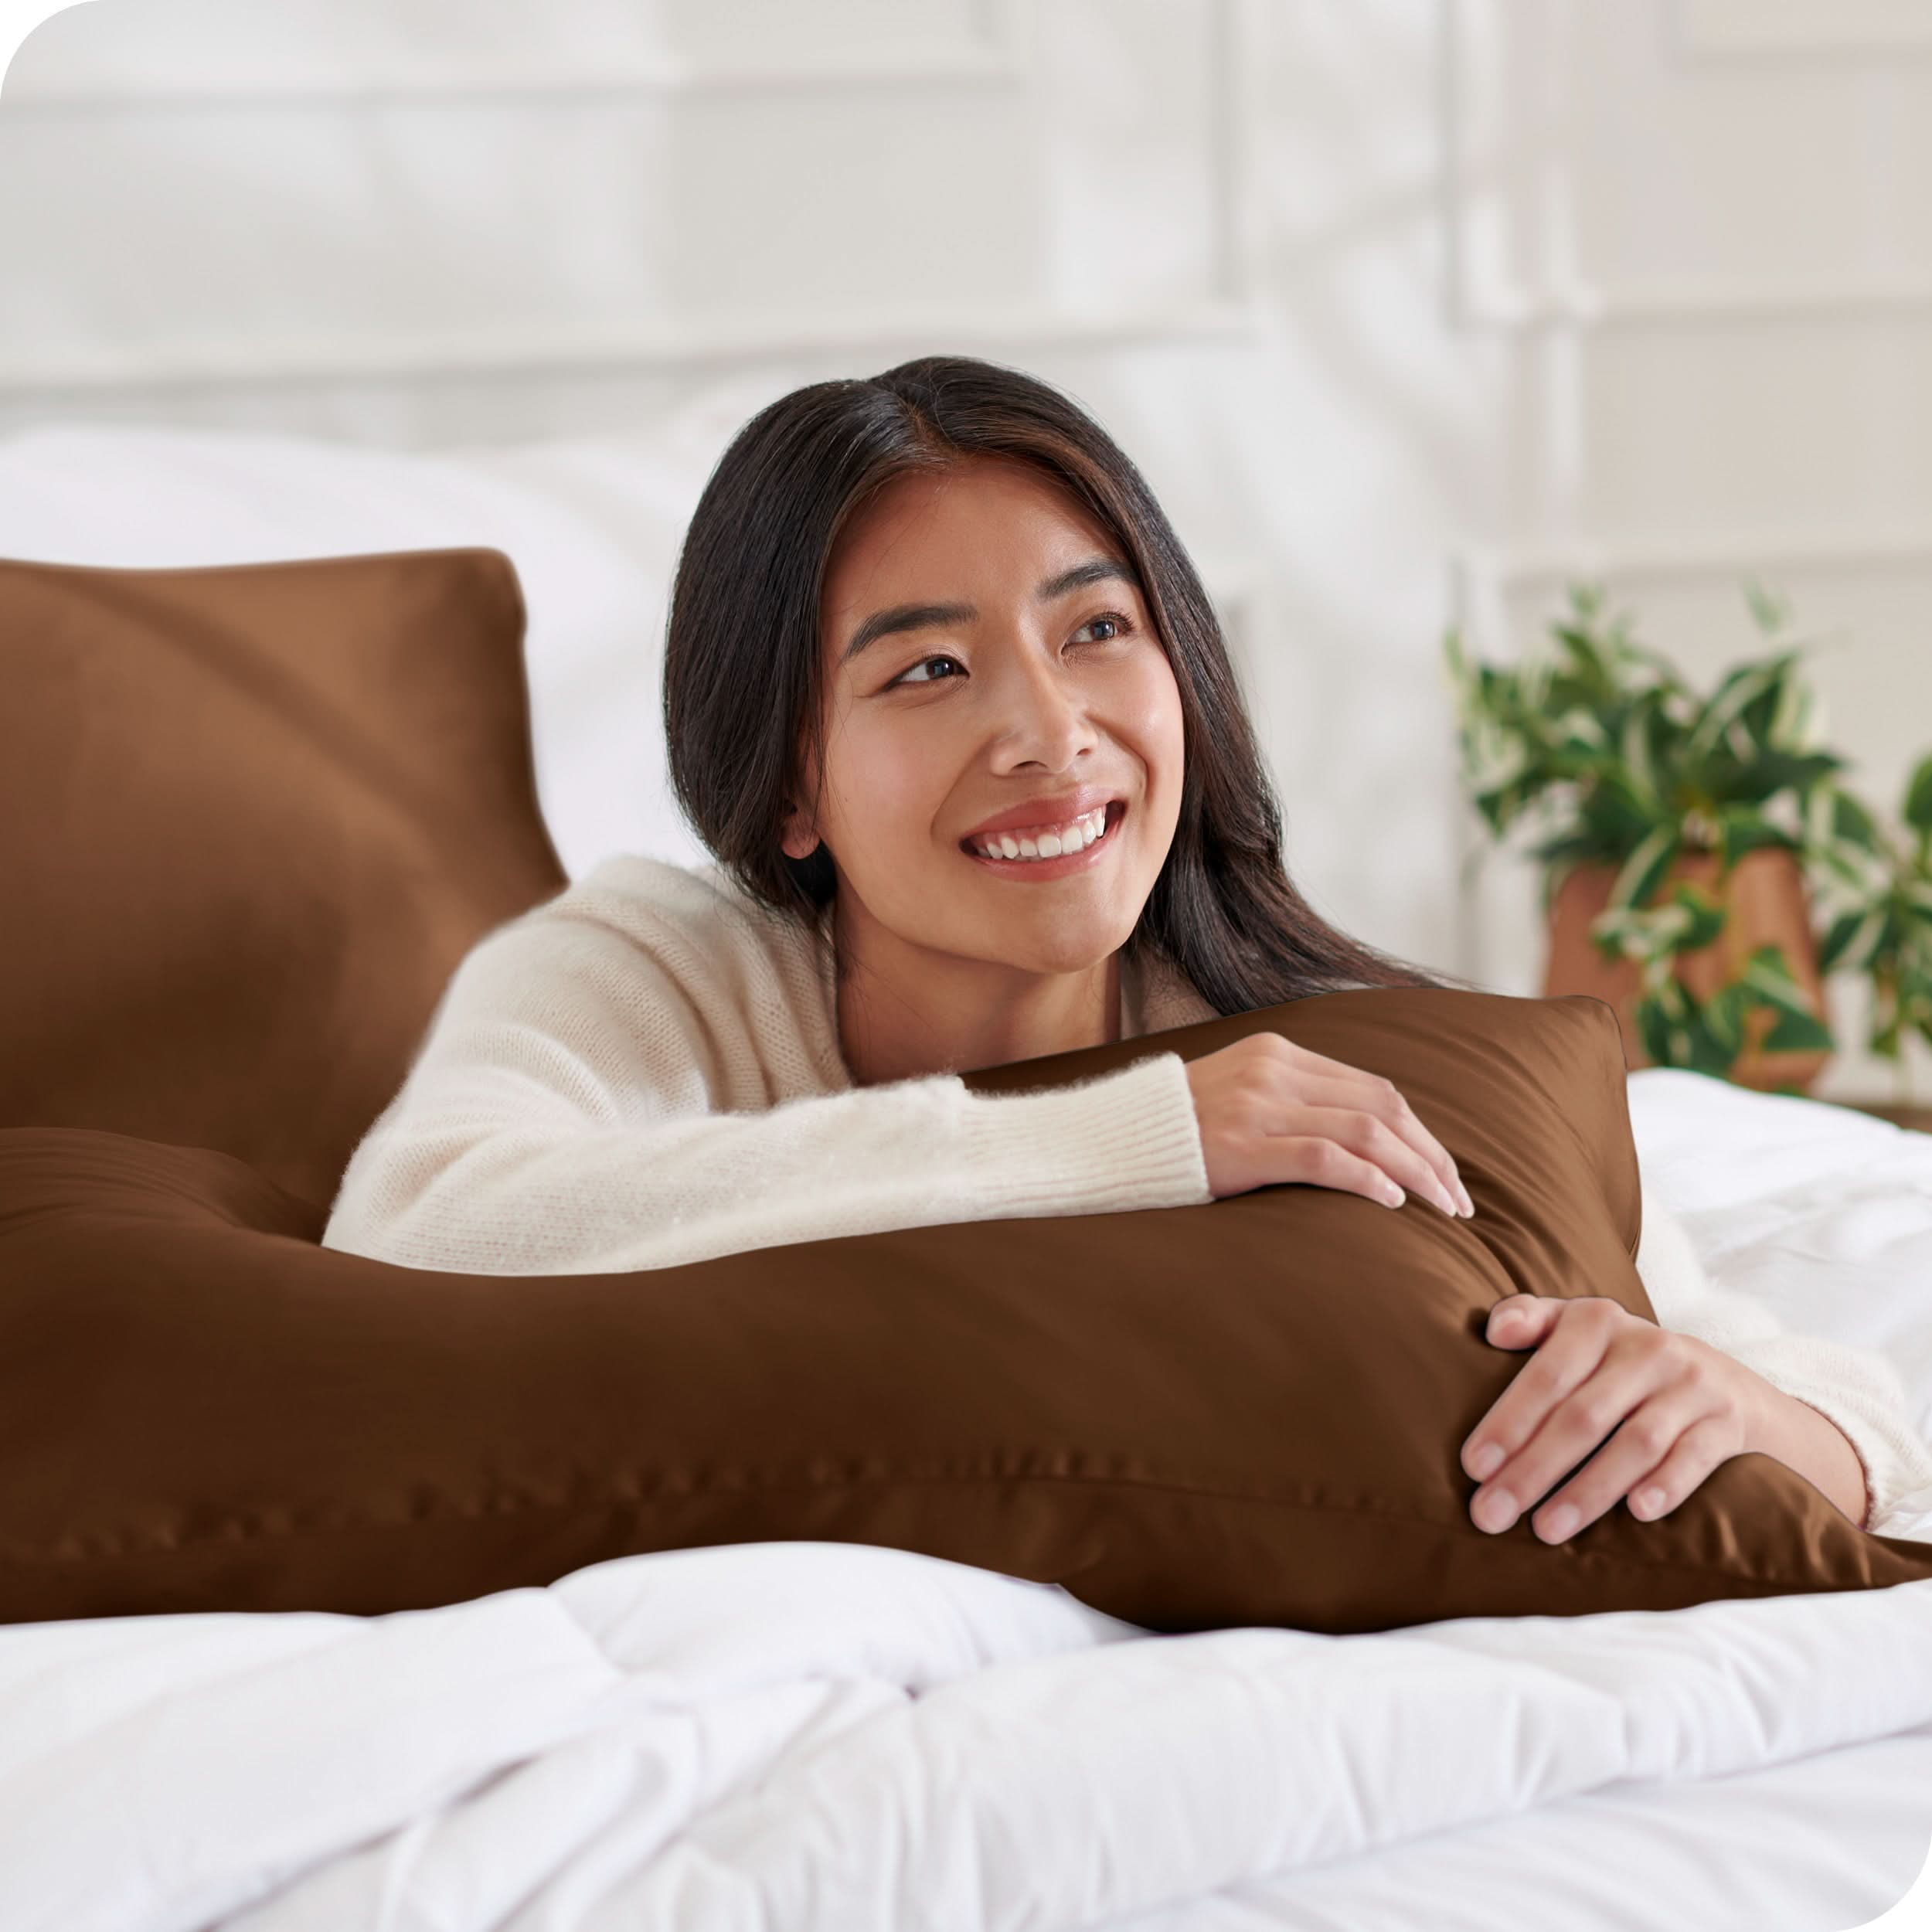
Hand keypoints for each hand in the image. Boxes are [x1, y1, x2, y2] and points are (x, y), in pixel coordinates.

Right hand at [1182, 1033, 1473, 1217]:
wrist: (1107, 1140)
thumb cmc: (1177, 1133)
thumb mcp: (1239, 1098)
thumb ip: (1292, 1104)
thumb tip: (1359, 1140)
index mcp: (1278, 1054)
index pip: (1374, 1088)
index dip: (1420, 1132)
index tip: (1445, 1172)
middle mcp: (1273, 1071)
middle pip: (1382, 1108)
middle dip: (1431, 1155)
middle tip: (1458, 1201)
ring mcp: (1257, 1106)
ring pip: (1364, 1131)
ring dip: (1415, 1172)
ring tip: (1441, 1208)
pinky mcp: (1241, 1146)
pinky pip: (1324, 1157)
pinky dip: (1368, 1179)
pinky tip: (1392, 1203)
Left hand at [1460, 1295, 1774, 1543]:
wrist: (1723, 1380)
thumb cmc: (1621, 1359)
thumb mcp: (1578, 1326)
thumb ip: (1532, 1318)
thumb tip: (1495, 1330)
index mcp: (1598, 1321)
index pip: (1546, 1375)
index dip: (1509, 1421)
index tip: (1473, 1467)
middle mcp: (1647, 1348)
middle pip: (1583, 1416)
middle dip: (1532, 1469)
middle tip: (1492, 1514)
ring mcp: (1690, 1386)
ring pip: (1636, 1443)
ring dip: (1588, 1490)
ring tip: (1546, 1530)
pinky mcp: (1725, 1423)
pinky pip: (1695, 1457)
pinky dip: (1667, 1485)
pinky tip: (1637, 1513)